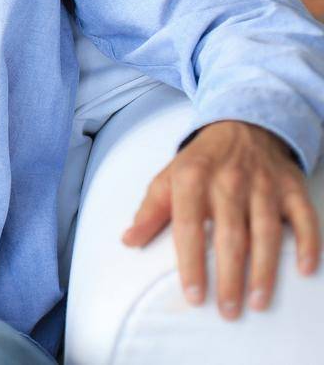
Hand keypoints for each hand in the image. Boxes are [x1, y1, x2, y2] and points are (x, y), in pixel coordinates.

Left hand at [122, 119, 318, 318]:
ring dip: (264, 270)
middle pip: (229, 236)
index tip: (194, 296)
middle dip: (229, 277)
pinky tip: (304, 269)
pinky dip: (306, 243)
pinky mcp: (291, 187)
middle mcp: (228, 181)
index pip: (189, 227)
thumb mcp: (168, 178)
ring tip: (258, 302)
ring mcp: (263, 184)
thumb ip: (150, 211)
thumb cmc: (200, 161)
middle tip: (228, 310)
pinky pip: (303, 217)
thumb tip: (128, 241)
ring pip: (265, 232)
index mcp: (192, 178)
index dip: (191, 263)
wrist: (242, 124)